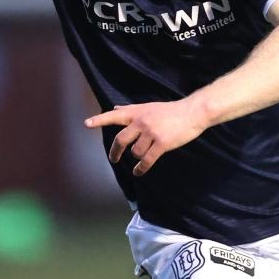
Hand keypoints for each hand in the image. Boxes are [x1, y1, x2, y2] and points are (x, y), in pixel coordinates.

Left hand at [84, 101, 208, 175]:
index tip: (86, 124)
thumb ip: (130, 109)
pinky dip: (141, 168)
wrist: (192, 113)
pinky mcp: (162, 143)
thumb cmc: (170, 110)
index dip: (100, 120)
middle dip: (116, 152)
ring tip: (142, 157)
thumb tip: (114, 108)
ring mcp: (151, 133)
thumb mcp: (149, 106)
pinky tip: (138, 171)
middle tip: (114, 159)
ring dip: (137, 157)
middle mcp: (142, 122)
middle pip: (121, 140)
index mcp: (138, 112)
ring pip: (135, 152)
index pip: (115, 116)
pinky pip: (147, 160)